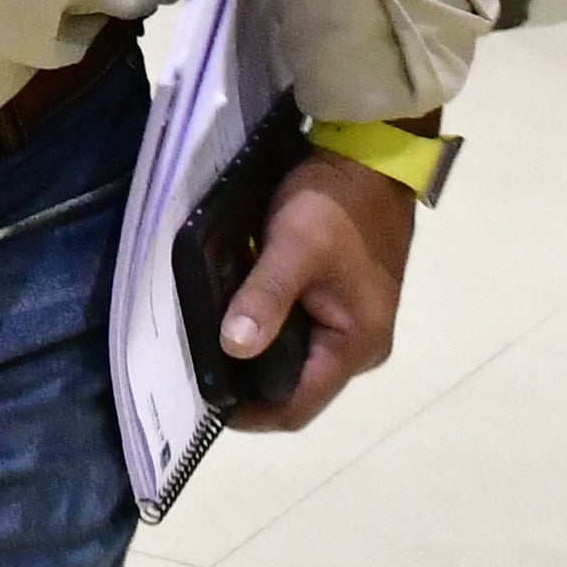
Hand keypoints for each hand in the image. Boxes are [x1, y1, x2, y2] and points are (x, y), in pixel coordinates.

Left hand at [211, 146, 421, 425]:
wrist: (372, 153)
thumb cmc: (337, 202)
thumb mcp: (295, 245)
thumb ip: (266, 297)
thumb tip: (233, 349)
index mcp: (356, 346)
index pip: (295, 408)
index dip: (248, 414)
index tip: (201, 401)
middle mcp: (360, 348)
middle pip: (293, 389)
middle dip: (245, 384)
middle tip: (194, 368)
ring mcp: (353, 325)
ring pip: (294, 360)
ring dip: (254, 356)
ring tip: (206, 343)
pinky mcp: (342, 302)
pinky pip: (299, 332)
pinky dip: (267, 330)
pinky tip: (234, 314)